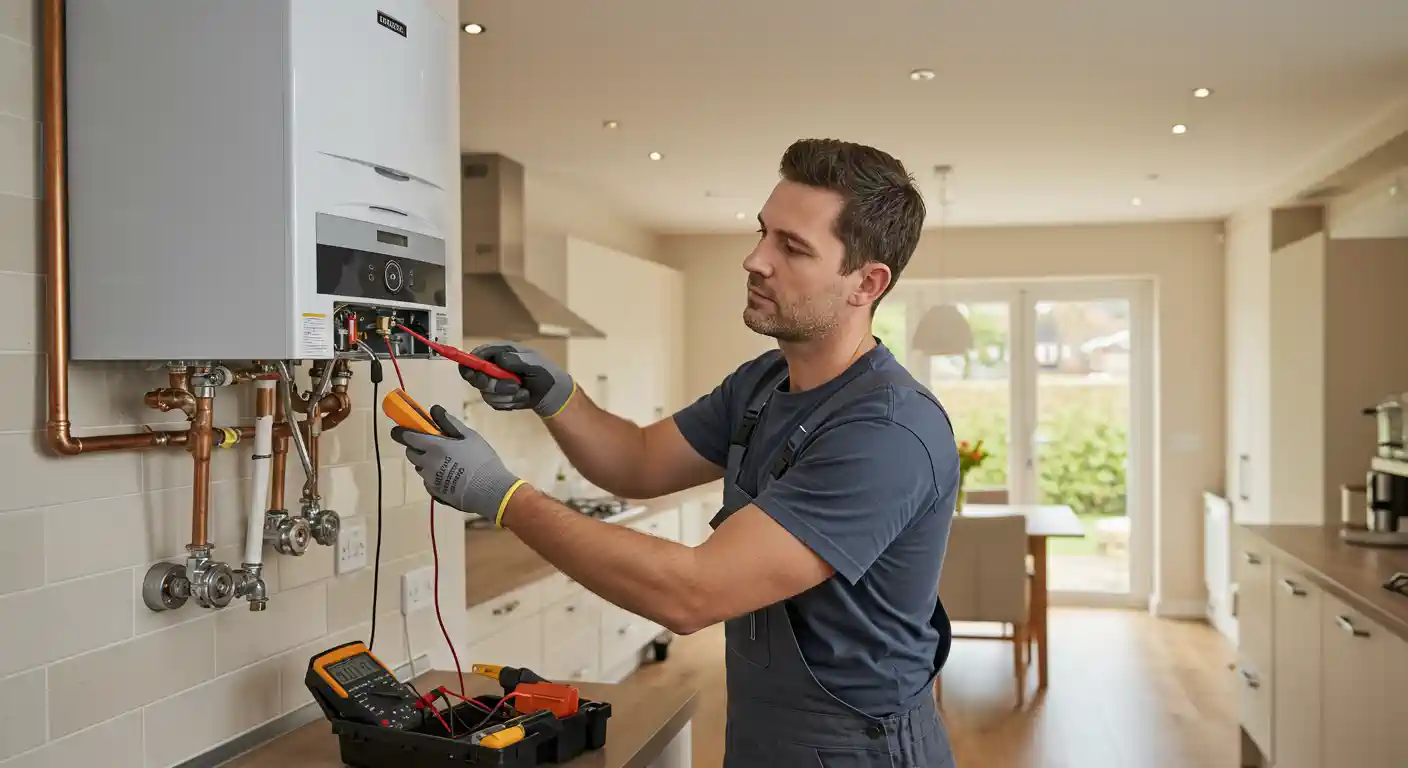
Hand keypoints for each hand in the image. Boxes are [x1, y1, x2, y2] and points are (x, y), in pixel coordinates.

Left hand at [389, 404, 524, 523]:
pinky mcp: (435, 493)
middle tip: (432, 445)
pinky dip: (433, 477)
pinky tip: (449, 477)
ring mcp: (430, 480)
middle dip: (416, 447)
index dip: (402, 432)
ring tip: (445, 462)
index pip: (408, 437)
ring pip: (420, 468)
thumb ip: (450, 423)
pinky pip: (427, 482)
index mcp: (434, 447)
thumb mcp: (470, 436)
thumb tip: (434, 410)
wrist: (490, 491)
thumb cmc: (482, 460)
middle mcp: (427, 463)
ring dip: (425, 462)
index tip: (400, 430)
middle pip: (411, 453)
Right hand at [461, 342, 574, 418]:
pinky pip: (494, 404)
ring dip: (506, 395)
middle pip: (475, 376)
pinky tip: (521, 397)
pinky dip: (510, 402)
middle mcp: (493, 366)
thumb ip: (516, 360)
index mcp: (500, 352)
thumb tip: (499, 359)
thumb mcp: (533, 363)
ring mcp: (493, 382)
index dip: (471, 364)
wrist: (551, 393)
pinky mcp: (496, 397)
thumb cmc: (544, 373)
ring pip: (486, 393)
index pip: (476, 356)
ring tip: (523, 391)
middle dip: (493, 384)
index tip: (477, 374)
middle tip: (513, 386)